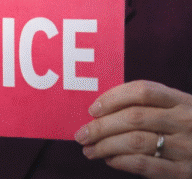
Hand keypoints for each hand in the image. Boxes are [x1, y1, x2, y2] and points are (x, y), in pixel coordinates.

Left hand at [77, 79, 191, 177]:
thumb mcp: (181, 110)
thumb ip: (152, 107)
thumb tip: (102, 111)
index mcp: (183, 101)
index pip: (143, 91)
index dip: (113, 97)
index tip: (93, 108)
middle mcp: (186, 121)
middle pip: (134, 117)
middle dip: (101, 126)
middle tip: (81, 133)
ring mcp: (187, 147)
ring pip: (136, 141)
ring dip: (105, 145)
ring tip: (89, 149)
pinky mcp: (185, 172)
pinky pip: (147, 165)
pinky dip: (123, 162)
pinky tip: (110, 160)